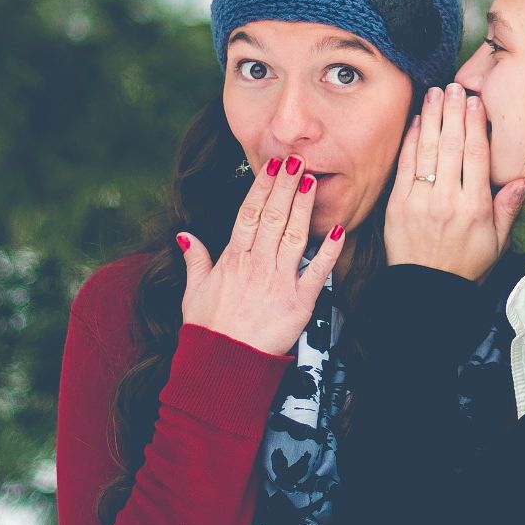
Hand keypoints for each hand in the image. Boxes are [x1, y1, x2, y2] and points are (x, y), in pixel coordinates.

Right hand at [178, 155, 345, 354]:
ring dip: (303, 207)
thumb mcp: (193, 292)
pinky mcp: (299, 303)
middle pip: (272, 217)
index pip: (249, 214)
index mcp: (232, 260)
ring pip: (293, 236)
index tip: (271, 167)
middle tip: (296, 160)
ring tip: (312, 181)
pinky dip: (328, 251)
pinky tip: (338, 230)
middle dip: (285, 186)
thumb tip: (185, 235)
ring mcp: (278, 282)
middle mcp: (256, 265)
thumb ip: (195, 260)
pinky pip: (317, 273)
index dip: (261, 188)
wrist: (222, 365)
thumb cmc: (208, 330)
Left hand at [384, 83, 524, 281]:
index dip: (476, 125)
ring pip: (428, 150)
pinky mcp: (398, 204)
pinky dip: (411, 140)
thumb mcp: (497, 242)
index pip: (476, 155)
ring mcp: (420, 200)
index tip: (476, 102)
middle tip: (455, 87)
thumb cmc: (465, 266)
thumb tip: (523, 179)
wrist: (427, 291)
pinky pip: (406, 165)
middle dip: (454, 111)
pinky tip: (417, 120)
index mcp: (475, 207)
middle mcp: (448, 200)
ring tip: (436, 93)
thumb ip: (507, 208)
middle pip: (452, 145)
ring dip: (432, 117)